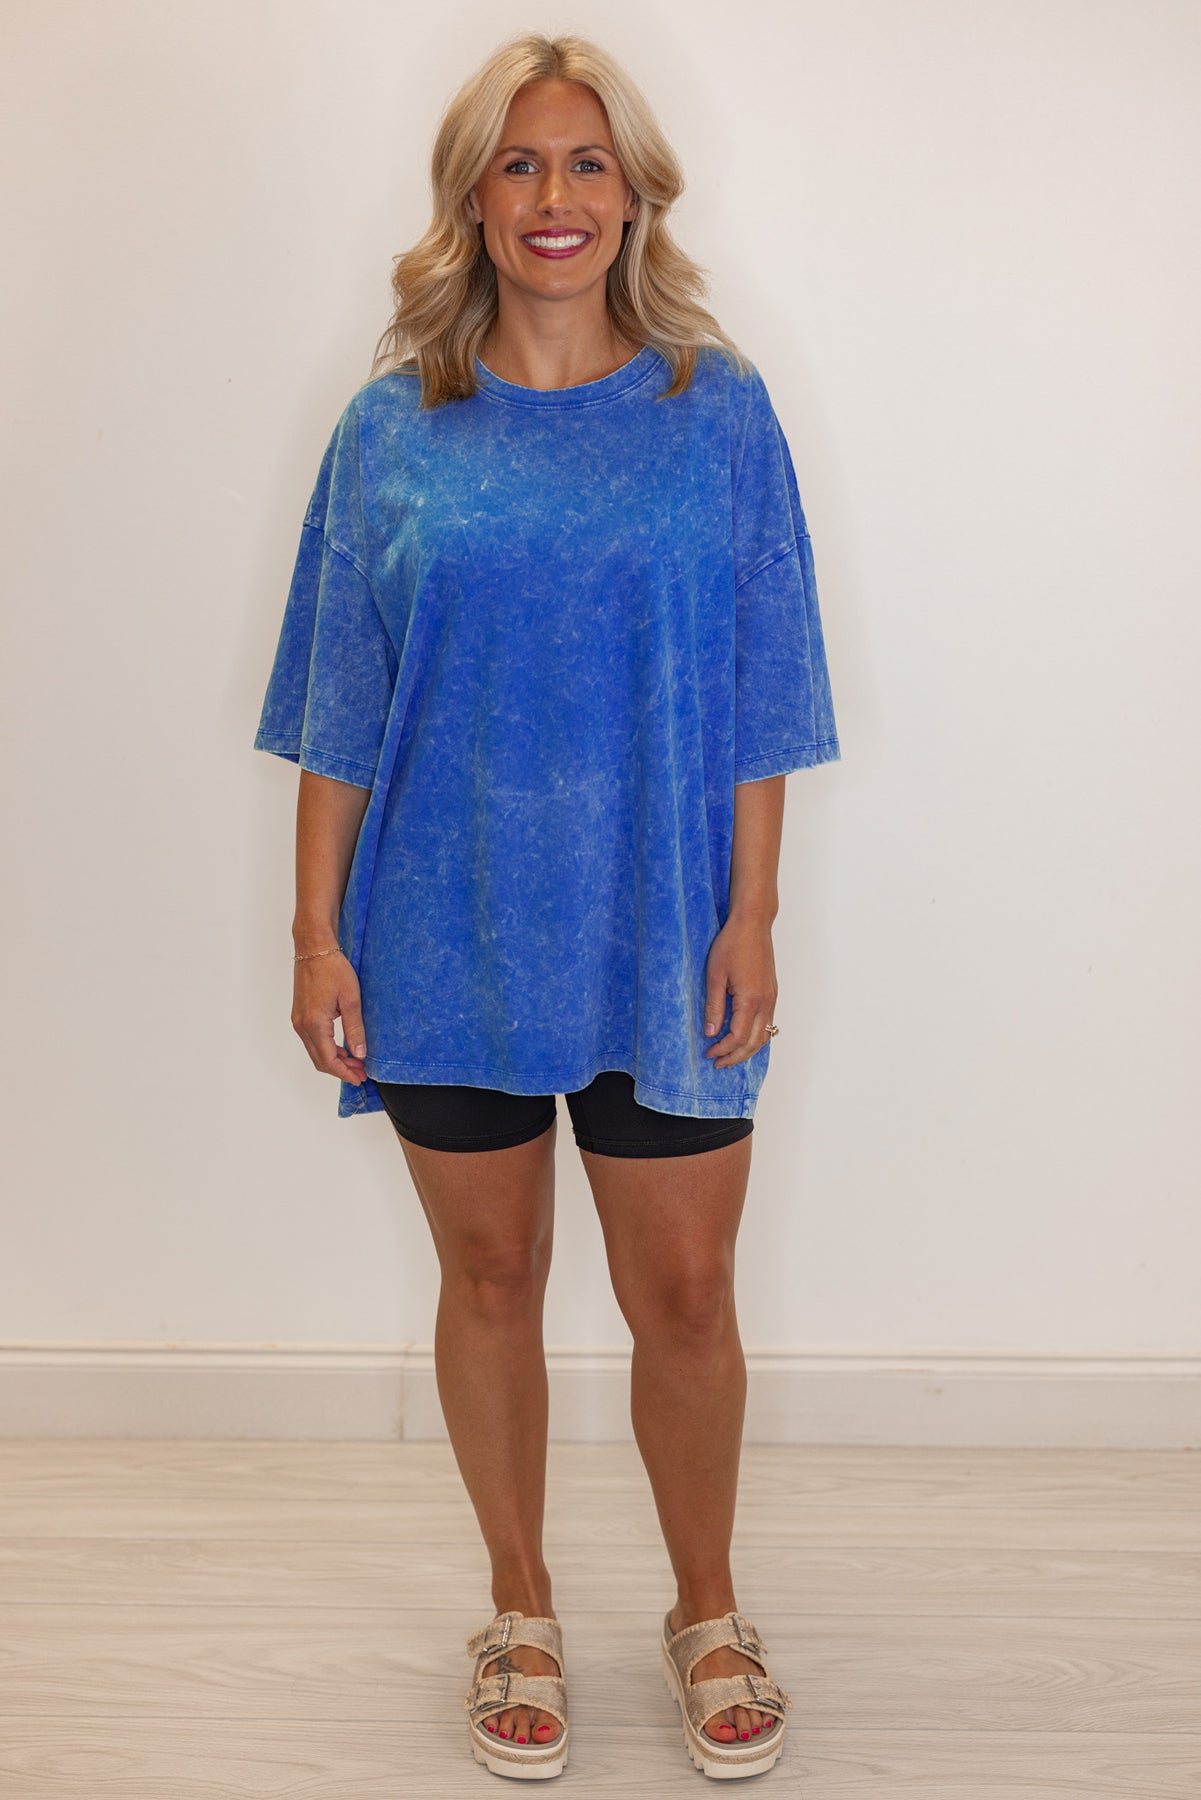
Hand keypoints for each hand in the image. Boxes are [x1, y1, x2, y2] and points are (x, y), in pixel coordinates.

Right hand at [291, 949, 368, 1084]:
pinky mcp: (300, 1015)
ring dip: (334, 1059)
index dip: (345, 1073)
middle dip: (341, 1069)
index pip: (329, 1060)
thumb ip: (355, 1029)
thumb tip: (359, 1054)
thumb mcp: (350, 1000)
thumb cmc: (333, 969)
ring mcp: (299, 1021)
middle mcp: (302, 1026)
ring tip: (356, 1060)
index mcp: (315, 1024)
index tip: (360, 1078)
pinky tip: (343, 1047)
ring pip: (315, 1051)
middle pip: (320, 1060)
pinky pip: (312, 1040)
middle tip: (361, 1072)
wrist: (314, 949)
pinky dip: (327, 1048)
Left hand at [703, 914, 777, 1068]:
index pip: (737, 1037)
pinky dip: (756, 1037)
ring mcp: (772, 998)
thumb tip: (711, 1032)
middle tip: (719, 1063)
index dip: (723, 1049)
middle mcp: (766, 1002)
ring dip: (748, 1050)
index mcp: (751, 1000)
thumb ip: (714, 1007)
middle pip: (754, 1042)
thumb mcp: (715, 976)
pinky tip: (744, 1038)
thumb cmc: (732, 944)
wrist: (753, 924)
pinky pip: (768, 1023)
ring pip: (764, 1035)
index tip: (709, 1053)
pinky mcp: (772, 993)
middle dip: (736, 1057)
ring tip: (730, 1056)